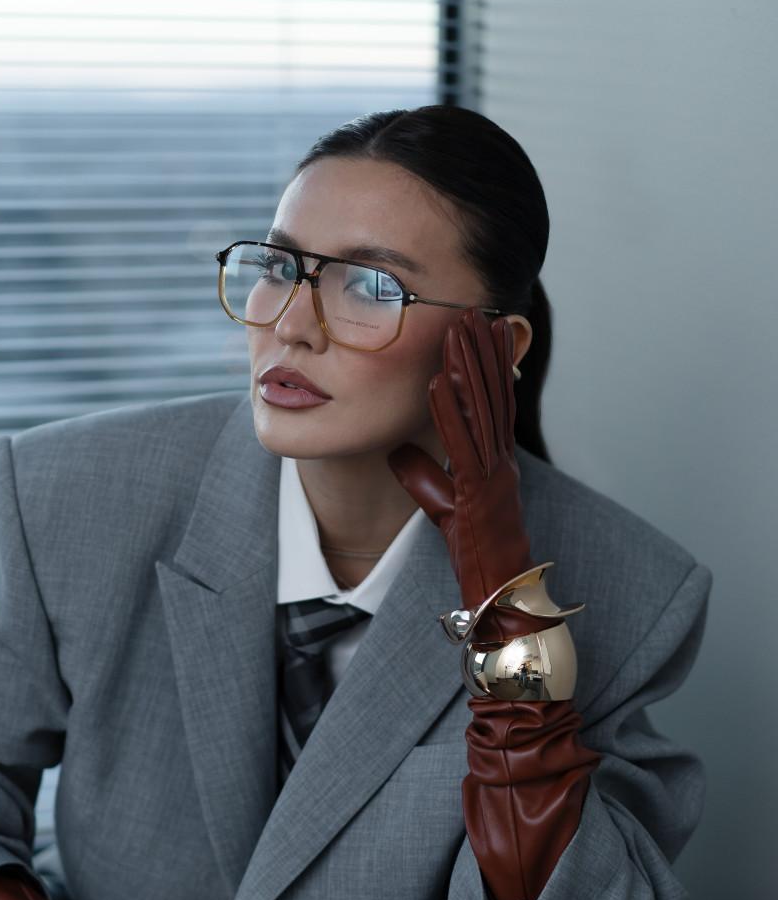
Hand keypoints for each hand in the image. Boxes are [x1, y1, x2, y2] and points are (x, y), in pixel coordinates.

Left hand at [388, 309, 532, 615]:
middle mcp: (500, 460)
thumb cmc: (476, 551)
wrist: (500, 591)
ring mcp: (492, 475)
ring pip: (482, 410)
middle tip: (473, 308)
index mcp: (495, 460)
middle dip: (482, 350)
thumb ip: (424, 477)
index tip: (479, 325)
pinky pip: (463, 445)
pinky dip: (452, 411)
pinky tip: (441, 381)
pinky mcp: (478, 493)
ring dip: (469, 366)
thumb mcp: (443, 505)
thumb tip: (399, 454)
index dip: (488, 361)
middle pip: (492, 394)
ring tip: (461, 328)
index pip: (492, 401)